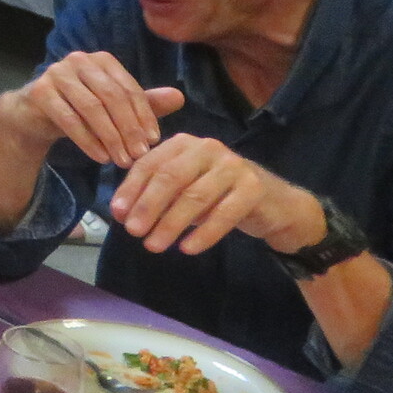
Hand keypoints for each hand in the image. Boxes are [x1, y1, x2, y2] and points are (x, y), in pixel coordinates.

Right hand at [0, 50, 184, 169]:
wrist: (33, 114)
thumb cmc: (79, 109)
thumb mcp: (113, 107)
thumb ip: (144, 103)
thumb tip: (180, 97)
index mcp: (102, 60)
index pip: (129, 88)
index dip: (144, 115)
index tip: (153, 142)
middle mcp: (78, 60)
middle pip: (111, 97)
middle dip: (128, 129)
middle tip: (139, 156)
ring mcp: (56, 73)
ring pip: (91, 108)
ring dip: (110, 138)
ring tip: (122, 161)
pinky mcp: (39, 91)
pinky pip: (68, 118)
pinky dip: (87, 140)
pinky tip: (100, 158)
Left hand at [109, 138, 326, 256]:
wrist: (275, 204)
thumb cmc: (218, 195)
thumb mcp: (183, 190)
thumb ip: (155, 195)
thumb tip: (121, 212)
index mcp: (183, 144)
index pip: (149, 164)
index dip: (131, 189)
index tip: (117, 214)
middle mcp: (206, 148)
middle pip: (170, 177)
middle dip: (148, 206)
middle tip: (133, 232)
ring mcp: (232, 165)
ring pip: (194, 196)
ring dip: (171, 223)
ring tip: (153, 245)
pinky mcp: (253, 187)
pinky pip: (224, 213)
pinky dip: (203, 233)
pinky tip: (187, 249)